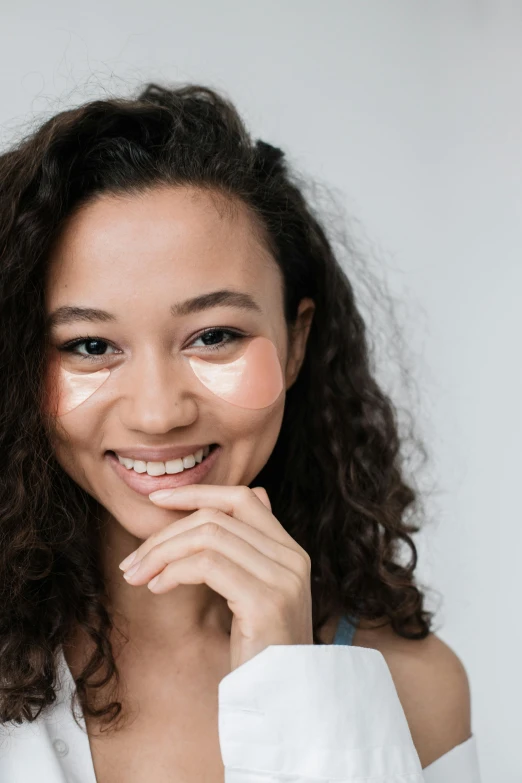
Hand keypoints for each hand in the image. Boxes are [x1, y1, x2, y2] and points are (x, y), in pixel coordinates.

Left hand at [118, 484, 313, 670]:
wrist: (283, 702)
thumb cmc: (261, 651)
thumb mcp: (257, 592)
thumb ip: (252, 548)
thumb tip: (254, 493)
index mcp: (290, 551)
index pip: (242, 498)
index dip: (197, 492)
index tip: (157, 500)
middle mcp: (292, 558)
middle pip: (216, 518)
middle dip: (165, 533)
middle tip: (133, 560)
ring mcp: (283, 578)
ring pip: (208, 536)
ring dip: (162, 553)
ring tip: (138, 575)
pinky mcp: (265, 602)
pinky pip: (207, 566)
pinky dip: (173, 571)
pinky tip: (157, 588)